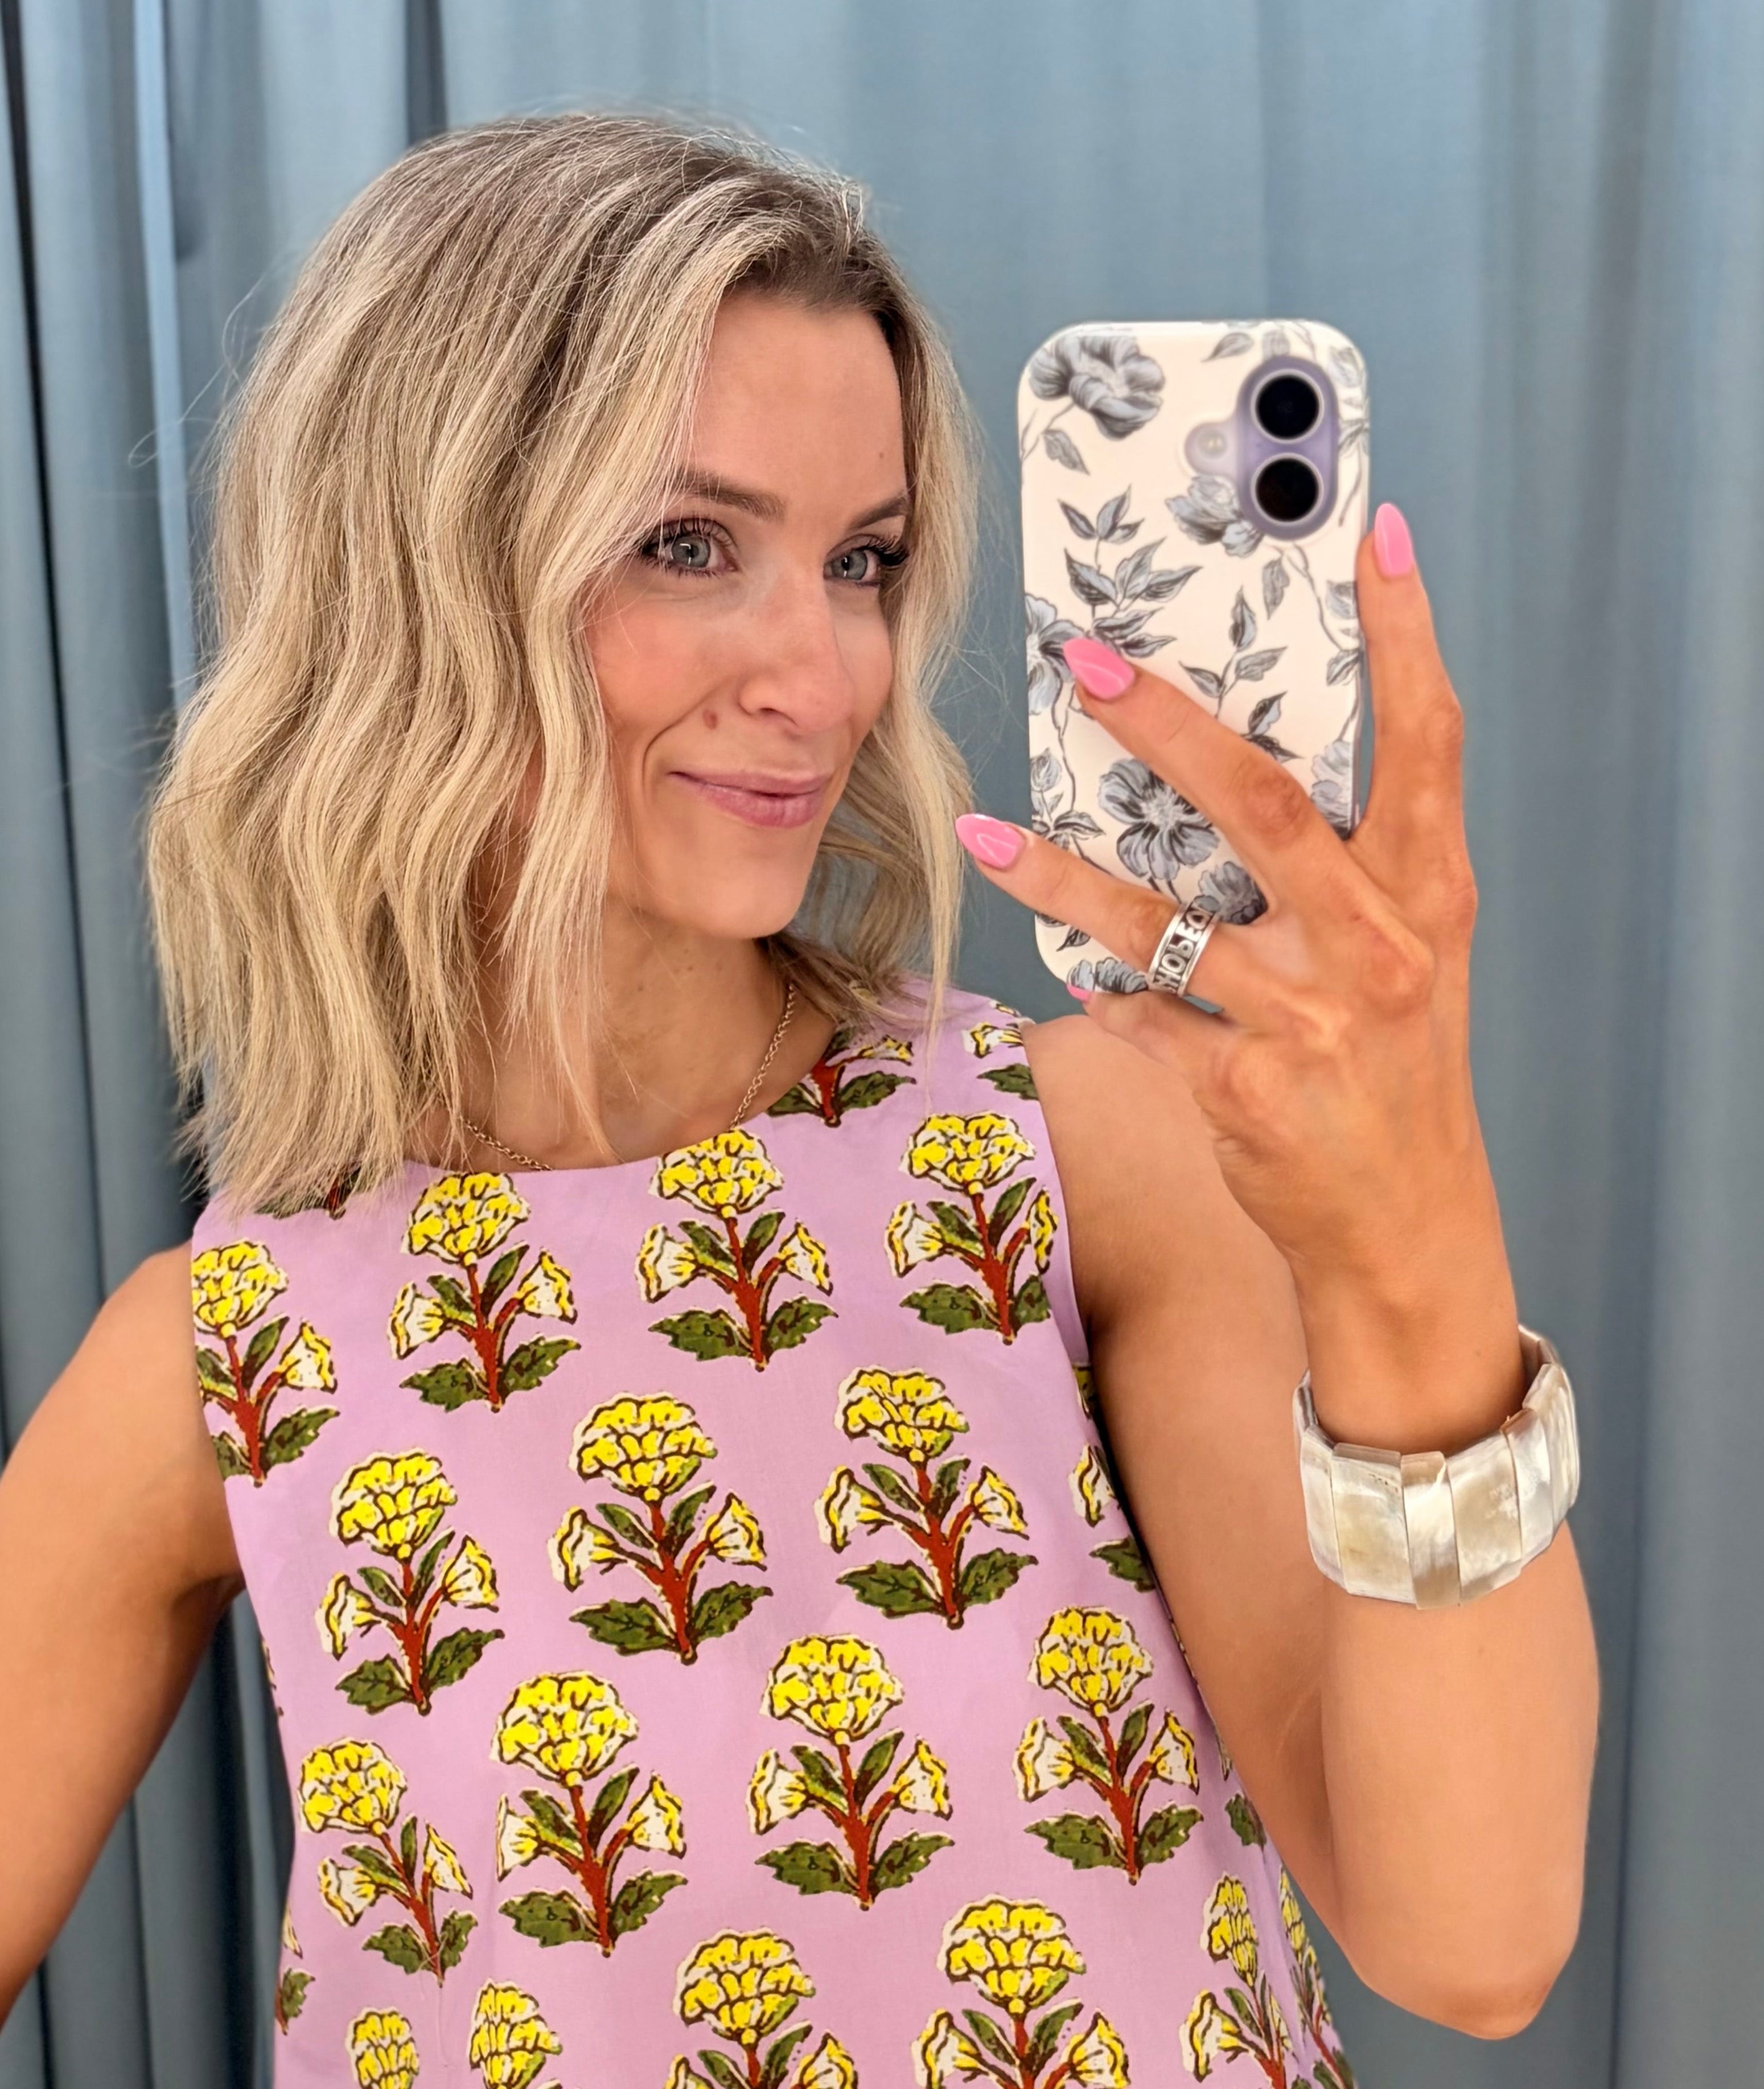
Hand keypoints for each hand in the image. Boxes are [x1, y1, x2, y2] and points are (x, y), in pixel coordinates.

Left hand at [959, 501, 1523, 1451]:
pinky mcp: (1243, 1090)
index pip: (1428, 738)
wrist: (1405, 1226)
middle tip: (1089, 661)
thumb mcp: (1412, 953)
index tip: (1370, 530)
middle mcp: (1377, 947)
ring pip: (1169, 924)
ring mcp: (1308, 1021)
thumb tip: (1246, 757)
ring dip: (1068, 875)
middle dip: (1170, 725)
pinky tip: (1053, 960)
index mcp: (1429, 894)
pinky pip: (1143, 1022)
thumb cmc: (1398, 1071)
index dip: (1405, 633)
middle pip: (1265, 805)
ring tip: (991, 834)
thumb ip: (1361, 858)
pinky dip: (1094, 989)